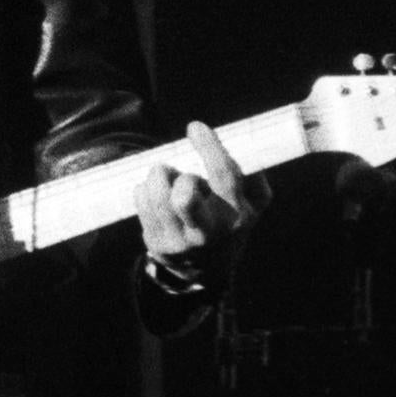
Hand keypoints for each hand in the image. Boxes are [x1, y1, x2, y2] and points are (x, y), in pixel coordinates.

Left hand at [136, 120, 261, 271]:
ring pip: (157, 196)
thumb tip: (244, 142)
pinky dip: (145, 188)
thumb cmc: (230, 221)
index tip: (196, 127)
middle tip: (175, 170)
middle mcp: (209, 231)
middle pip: (184, 196)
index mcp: (237, 215)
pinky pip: (142, 202)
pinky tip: (156, 194)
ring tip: (163, 175)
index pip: (224, 176)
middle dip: (177, 174)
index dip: (209, 147)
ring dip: (157, 176)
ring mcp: (181, 241)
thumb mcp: (253, 203)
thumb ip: (253, 174)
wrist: (207, 269)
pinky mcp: (157, 244)